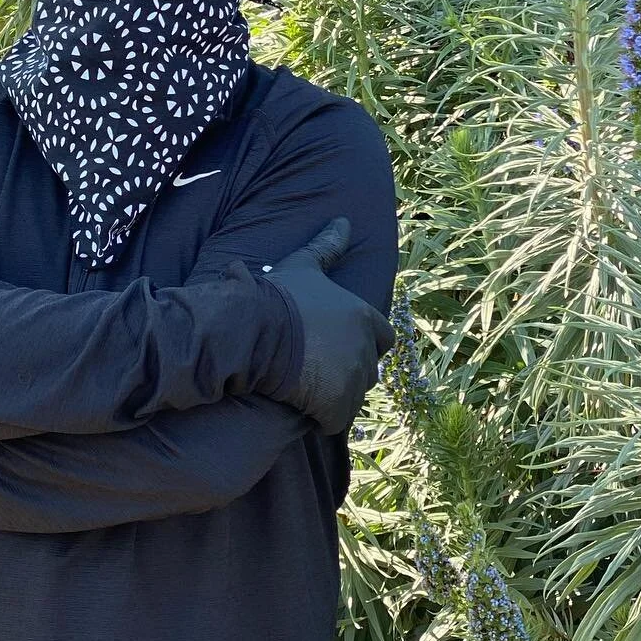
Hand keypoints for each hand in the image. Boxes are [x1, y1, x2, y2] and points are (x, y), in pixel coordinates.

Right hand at [260, 217, 394, 436]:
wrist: (255, 332)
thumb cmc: (279, 297)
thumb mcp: (304, 266)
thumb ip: (328, 245)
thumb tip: (344, 220)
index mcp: (365, 317)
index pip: (385, 338)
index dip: (366, 343)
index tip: (339, 346)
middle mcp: (366, 350)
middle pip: (369, 370)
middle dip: (349, 371)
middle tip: (318, 369)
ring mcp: (353, 381)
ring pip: (352, 397)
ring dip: (335, 396)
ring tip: (307, 388)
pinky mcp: (336, 408)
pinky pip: (335, 420)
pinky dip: (322, 417)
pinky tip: (301, 405)